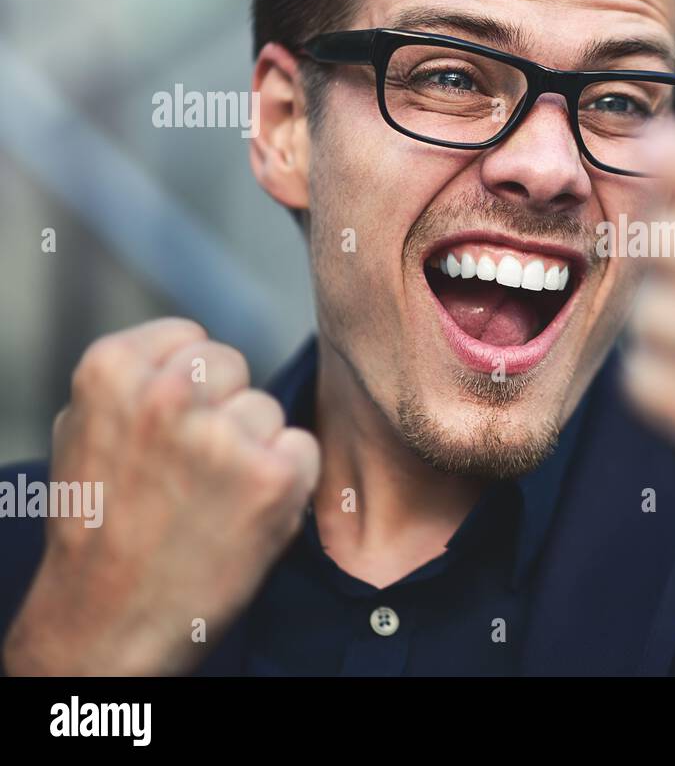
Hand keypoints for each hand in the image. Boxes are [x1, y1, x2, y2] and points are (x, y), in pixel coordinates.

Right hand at [2, 319, 319, 674]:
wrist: (109, 621)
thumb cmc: (100, 528)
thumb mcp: (85, 432)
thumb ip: (135, 381)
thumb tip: (188, 351)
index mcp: (114, 369)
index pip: (192, 339)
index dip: (191, 385)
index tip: (173, 426)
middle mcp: (169, 392)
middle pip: (235, 367)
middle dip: (224, 408)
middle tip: (193, 468)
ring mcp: (224, 433)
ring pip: (269, 411)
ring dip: (254, 449)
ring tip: (211, 499)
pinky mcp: (274, 475)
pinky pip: (303, 450)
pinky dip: (287, 482)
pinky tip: (245, 514)